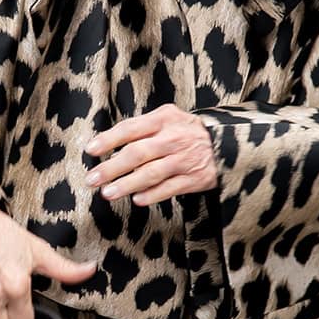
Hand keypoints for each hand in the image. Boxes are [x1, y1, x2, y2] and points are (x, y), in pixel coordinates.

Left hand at [85, 104, 217, 206]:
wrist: (227, 143)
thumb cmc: (188, 131)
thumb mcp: (169, 118)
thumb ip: (143, 127)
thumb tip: (109, 143)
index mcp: (164, 119)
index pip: (131, 128)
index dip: (109, 139)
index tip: (90, 150)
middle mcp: (173, 139)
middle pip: (137, 153)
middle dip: (111, 168)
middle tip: (92, 179)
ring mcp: (183, 160)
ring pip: (151, 174)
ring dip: (127, 184)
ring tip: (108, 194)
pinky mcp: (194, 179)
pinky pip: (169, 188)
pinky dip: (152, 195)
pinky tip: (137, 200)